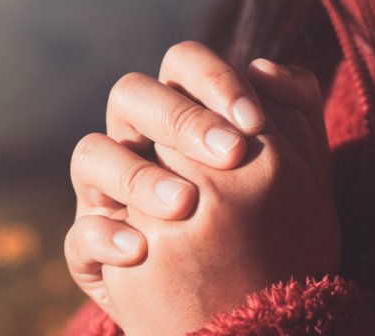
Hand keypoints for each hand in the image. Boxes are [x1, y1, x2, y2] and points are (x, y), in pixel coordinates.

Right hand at [102, 57, 339, 334]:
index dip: (212, 79)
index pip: (182, 66)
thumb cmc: (264, 232)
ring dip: (137, 175)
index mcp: (181, 119)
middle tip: (230, 156)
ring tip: (184, 204)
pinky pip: (79, 232)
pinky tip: (140, 251)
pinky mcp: (91, 248)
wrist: (242, 308)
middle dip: (179, 118)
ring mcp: (106, 195)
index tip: (254, 122)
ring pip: (91, 154)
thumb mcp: (294, 174)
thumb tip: (266, 68)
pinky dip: (105, 236)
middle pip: (130, 95)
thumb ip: (294, 114)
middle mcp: (137, 146)